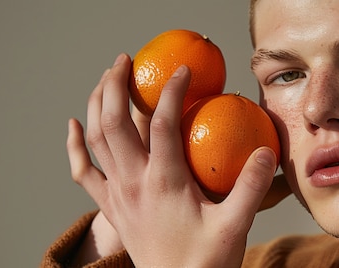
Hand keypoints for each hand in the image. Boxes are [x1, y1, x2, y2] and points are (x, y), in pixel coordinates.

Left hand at [66, 53, 279, 266]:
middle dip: (116, 85)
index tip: (183, 72)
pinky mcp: (112, 206)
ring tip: (105, 79)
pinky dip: (74, 146)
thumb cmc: (203, 262)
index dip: (171, 92)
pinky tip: (74, 126)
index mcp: (164, 183)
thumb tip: (264, 152)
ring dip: (96, 104)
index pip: (162, 124)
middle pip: (115, 122)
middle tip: (126, 60)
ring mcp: (118, 194)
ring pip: (96, 140)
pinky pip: (83, 172)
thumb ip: (249, 188)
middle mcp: (134, 183)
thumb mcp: (234, 226)